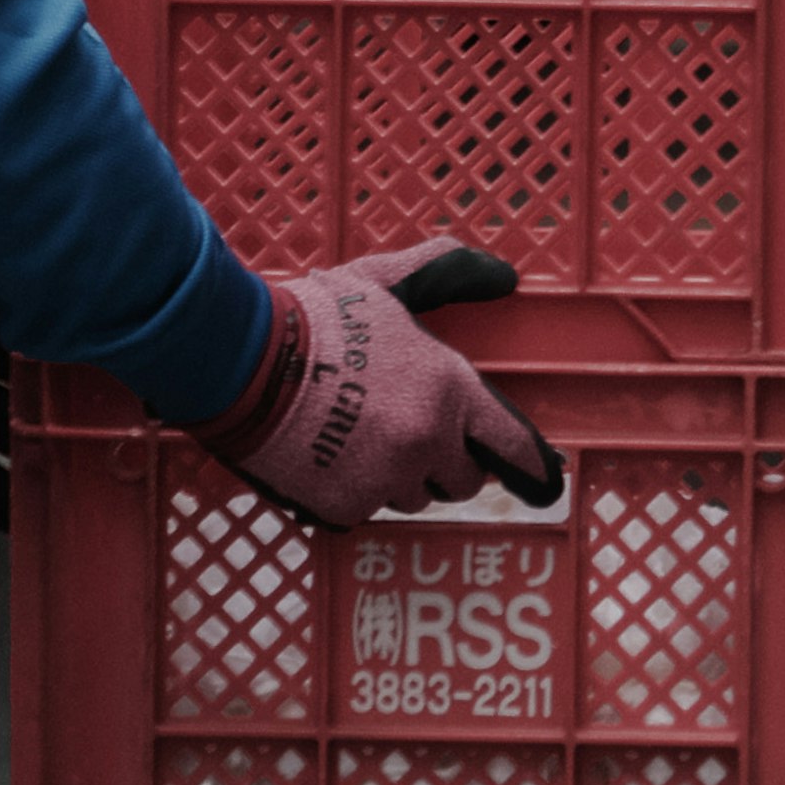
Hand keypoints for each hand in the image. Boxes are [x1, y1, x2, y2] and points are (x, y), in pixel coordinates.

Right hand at [189, 245, 561, 529]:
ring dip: (396, 478)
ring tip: (356, 439)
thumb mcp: (385, 283)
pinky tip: (326, 457)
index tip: (541, 481)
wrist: (243, 362)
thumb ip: (447, 275)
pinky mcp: (349, 505)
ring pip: (413, 497)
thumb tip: (504, 275)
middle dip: (442, 463)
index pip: (512, 443)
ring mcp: (389, 478)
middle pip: (462, 480)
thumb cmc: (315, 319)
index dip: (529, 464)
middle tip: (406, 437)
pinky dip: (351, 491)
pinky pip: (366, 509)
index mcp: (450, 389)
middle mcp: (429, 440)